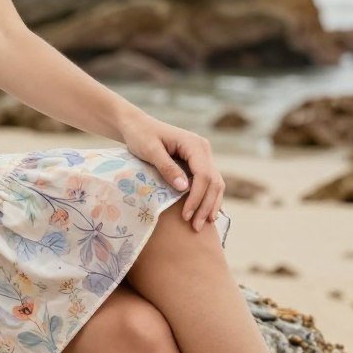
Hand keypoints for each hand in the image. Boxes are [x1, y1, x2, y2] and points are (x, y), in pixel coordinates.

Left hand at [118, 112, 225, 231]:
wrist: (137, 125)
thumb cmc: (141, 135)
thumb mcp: (150, 150)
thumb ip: (166, 167)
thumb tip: (184, 188)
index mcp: (195, 144)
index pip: (203, 175)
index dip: (197, 197)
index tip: (187, 216)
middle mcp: (203, 150)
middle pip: (213, 182)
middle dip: (206, 206)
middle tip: (196, 227)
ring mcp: (203, 156)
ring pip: (215, 184)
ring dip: (210, 205)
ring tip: (201, 225)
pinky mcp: (198, 163)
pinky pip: (208, 183)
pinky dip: (208, 198)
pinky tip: (205, 214)